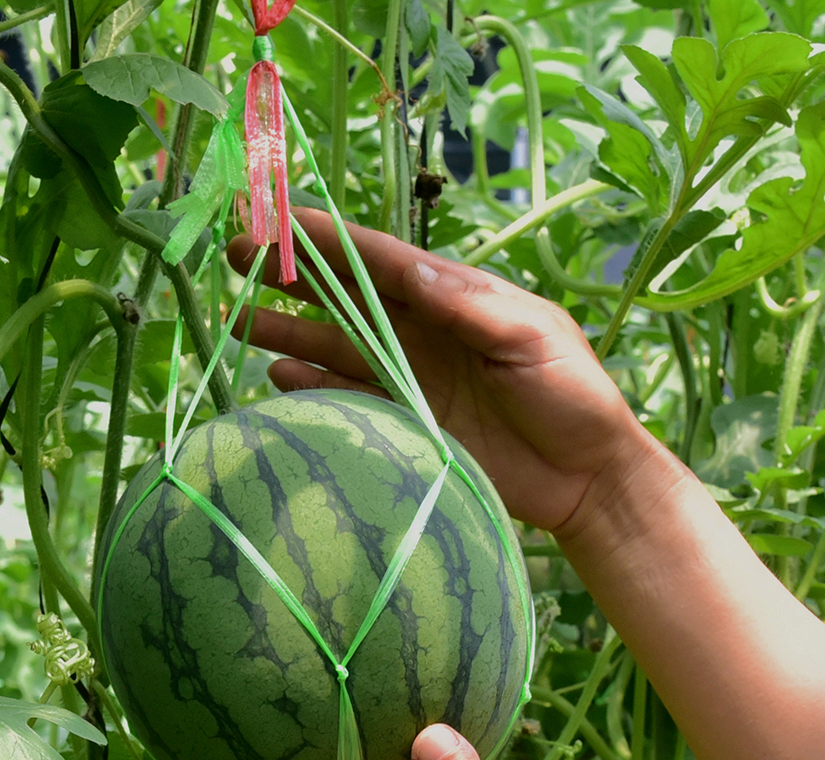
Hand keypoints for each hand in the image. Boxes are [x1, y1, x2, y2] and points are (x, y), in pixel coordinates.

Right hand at [233, 215, 668, 547]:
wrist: (587, 476)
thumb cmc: (573, 395)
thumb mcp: (533, 338)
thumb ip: (474, 307)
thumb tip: (414, 272)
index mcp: (453, 296)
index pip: (378, 258)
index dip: (326, 238)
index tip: (276, 218)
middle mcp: (422, 330)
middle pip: (344, 294)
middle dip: (290, 274)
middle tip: (237, 256)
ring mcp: (410, 377)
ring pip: (335, 345)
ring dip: (287, 330)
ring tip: (237, 320)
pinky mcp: (406, 423)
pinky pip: (347, 399)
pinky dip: (312, 387)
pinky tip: (276, 377)